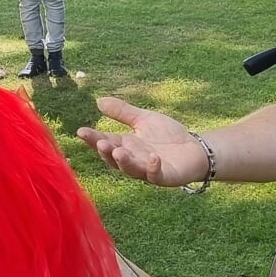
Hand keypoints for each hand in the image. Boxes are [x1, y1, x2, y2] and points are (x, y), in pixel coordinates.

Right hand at [77, 98, 207, 186]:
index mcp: (126, 145)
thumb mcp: (144, 119)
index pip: (105, 142)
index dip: (93, 138)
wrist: (195, 148)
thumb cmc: (168, 135)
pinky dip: (153, 168)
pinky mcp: (164, 176)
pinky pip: (156, 175)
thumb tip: (98, 100)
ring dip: (125, 162)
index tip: (81, 131)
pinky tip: (153, 158)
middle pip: (114, 159)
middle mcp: (133, 160)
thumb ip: (122, 112)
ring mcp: (147, 170)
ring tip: (119, 151)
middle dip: (106, 152)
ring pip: (132, 170)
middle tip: (100, 142)